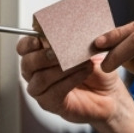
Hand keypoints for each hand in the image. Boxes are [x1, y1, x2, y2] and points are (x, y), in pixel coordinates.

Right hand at [15, 34, 133, 132]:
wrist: (109, 94)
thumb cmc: (96, 71)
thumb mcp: (86, 49)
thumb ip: (73, 40)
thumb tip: (67, 28)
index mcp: (40, 56)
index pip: (23, 48)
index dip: (29, 43)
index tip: (41, 38)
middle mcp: (36, 74)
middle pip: (27, 63)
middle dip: (43, 56)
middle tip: (61, 51)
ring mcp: (41, 91)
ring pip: (40, 79)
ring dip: (60, 69)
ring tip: (81, 62)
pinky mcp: (50, 104)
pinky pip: (54, 92)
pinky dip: (69, 80)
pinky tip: (84, 73)